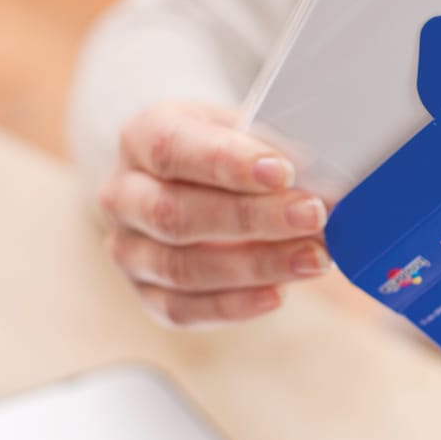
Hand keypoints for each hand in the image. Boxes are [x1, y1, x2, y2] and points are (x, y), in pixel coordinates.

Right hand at [97, 100, 330, 327]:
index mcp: (142, 137)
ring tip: (313, 258)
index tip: (283, 172)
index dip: (227, 163)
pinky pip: (183, 309)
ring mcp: (128, 250)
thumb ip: (272, 149)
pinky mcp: (146, 294)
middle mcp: (122, 194)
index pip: (172, 148)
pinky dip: (235, 305)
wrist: (198, 182)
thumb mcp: (245, 130)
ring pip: (180, 268)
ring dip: (255, 266)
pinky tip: (280, 293)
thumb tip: (318, 179)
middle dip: (250, 218)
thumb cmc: (228, 152)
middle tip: (312, 216)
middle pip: (173, 213)